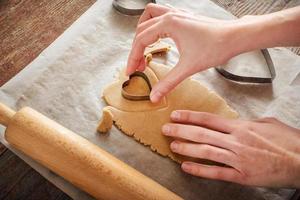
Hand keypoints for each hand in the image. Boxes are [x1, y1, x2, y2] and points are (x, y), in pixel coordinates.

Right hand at [127, 4, 239, 102]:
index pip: (141, 40)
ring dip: (143, 29)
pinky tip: (160, 36)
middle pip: (142, 28)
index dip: (133, 57)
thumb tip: (154, 96)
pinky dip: (155, 24)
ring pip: (150, 15)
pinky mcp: (185, 17)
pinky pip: (162, 14)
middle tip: (138, 65)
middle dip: (137, 48)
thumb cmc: (215, 47)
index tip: (131, 71)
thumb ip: (168, 82)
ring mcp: (179, 13)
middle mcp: (171, 15)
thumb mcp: (188, 67)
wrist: (235, 37)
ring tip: (143, 46)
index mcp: (169, 24)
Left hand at [162, 110, 299, 187]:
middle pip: (202, 134)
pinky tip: (186, 167)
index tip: (176, 115)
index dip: (190, 117)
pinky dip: (200, 170)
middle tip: (166, 129)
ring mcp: (238, 159)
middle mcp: (236, 141)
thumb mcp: (268, 123)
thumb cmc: (287, 142)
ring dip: (187, 148)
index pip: (209, 120)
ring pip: (206, 152)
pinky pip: (216, 172)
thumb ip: (249, 122)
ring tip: (172, 145)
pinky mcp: (242, 175)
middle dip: (182, 131)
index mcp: (242, 127)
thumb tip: (238, 122)